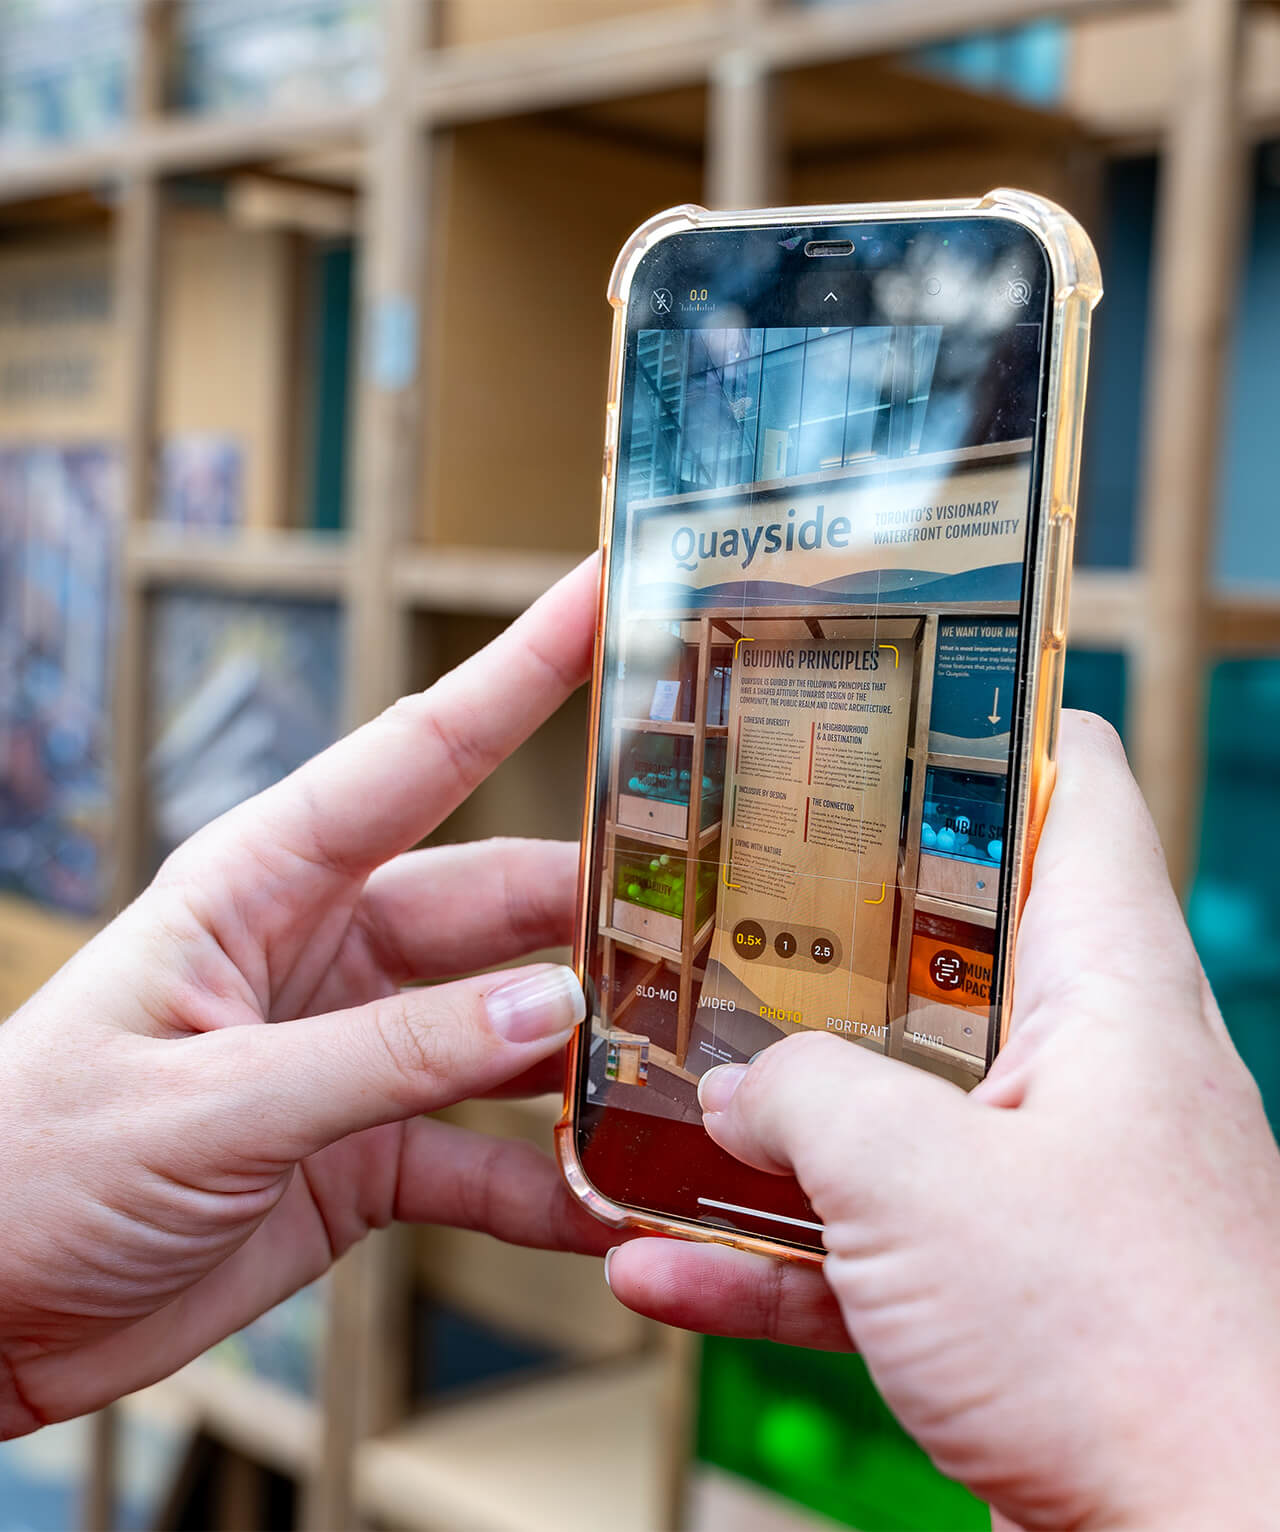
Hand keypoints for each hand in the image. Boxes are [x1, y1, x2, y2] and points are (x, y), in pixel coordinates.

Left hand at [0, 557, 612, 1434]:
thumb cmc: (34, 1168)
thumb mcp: (212, 1101)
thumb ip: (387, 1056)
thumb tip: (556, 1009)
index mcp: (267, 882)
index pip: (421, 750)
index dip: (522, 667)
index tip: (607, 595)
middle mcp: (327, 948)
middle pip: (503, 903)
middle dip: (608, 904)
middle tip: (722, 909)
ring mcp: (356, 1050)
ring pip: (512, 1031)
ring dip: (594, 1057)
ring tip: (694, 1070)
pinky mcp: (366, 1150)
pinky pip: (484, 1155)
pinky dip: (547, 1184)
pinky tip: (612, 1207)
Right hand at [609, 714, 1279, 1530]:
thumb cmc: (1132, 1355)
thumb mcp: (923, 1187)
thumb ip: (809, 1101)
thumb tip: (739, 1089)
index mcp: (1107, 991)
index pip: (1073, 789)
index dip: (984, 724)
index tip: (871, 702)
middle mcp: (1084, 1070)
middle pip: (941, 947)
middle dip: (818, 932)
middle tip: (717, 896)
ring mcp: (1041, 1184)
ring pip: (885, 1108)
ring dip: (768, 1116)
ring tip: (656, 1093)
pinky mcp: (1004, 1290)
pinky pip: (868, 1246)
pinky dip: (770, 1254)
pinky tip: (664, 1269)